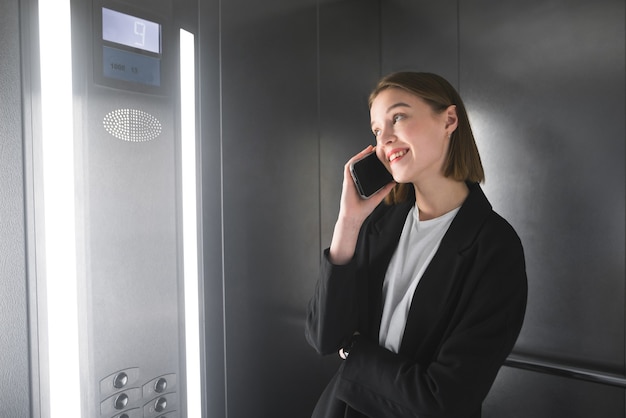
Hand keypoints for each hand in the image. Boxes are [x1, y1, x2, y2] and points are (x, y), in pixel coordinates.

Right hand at [329, 146, 394, 263]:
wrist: (354, 216)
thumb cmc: (363, 209)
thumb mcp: (378, 197)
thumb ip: (385, 189)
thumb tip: (394, 182)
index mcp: (362, 182)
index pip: (367, 169)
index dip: (372, 160)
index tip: (380, 155)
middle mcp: (356, 179)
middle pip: (361, 163)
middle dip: (367, 154)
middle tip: (376, 148)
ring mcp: (351, 179)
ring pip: (355, 162)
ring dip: (361, 154)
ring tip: (369, 149)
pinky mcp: (347, 180)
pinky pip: (349, 167)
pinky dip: (354, 159)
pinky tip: (361, 155)